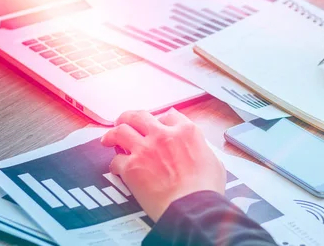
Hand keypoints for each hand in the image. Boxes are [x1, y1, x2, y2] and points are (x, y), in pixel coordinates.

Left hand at [101, 109, 225, 221]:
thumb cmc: (206, 189)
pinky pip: (116, 160)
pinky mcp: (131, 167)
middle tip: (125, 122)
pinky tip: (117, 168)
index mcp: (186, 131)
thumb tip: (199, 152)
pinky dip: (116, 164)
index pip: (169, 115)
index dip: (161, 120)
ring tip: (109, 139)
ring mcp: (145, 149)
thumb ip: (202, 150)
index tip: (157, 125)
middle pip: (139, 116)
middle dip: (129, 118)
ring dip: (113, 134)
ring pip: (121, 131)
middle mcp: (164, 135)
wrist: (192, 208)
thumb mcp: (214, 161)